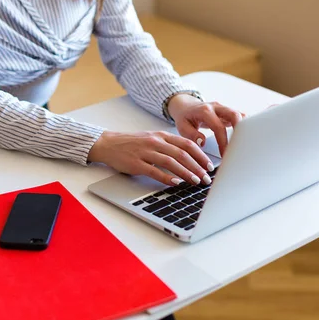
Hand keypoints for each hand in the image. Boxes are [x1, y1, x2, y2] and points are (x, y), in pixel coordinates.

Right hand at [87, 130, 213, 185]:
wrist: (109, 144)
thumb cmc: (132, 144)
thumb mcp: (152, 138)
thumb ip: (169, 145)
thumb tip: (189, 157)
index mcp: (162, 135)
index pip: (187, 144)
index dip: (201, 155)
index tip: (209, 166)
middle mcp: (155, 142)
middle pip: (182, 154)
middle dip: (197, 167)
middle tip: (206, 178)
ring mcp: (146, 152)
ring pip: (171, 162)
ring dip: (186, 173)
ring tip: (196, 181)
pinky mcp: (136, 163)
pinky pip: (155, 171)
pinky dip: (167, 178)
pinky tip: (176, 183)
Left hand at [167, 94, 243, 155]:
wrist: (185, 106)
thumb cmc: (184, 118)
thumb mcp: (182, 127)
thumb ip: (191, 135)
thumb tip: (203, 143)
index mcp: (205, 111)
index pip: (218, 127)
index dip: (223, 142)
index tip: (225, 154)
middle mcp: (216, 107)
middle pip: (234, 115)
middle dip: (240, 131)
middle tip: (241, 147)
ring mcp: (223, 108)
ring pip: (239, 115)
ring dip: (245, 128)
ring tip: (245, 144)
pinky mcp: (227, 112)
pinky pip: (239, 117)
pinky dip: (244, 126)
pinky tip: (245, 137)